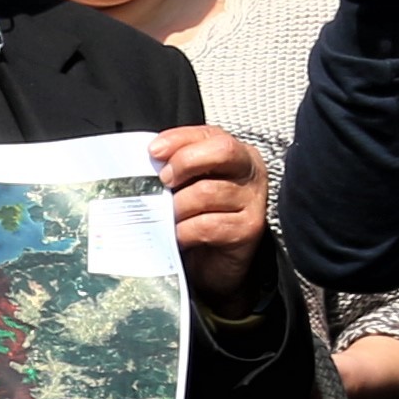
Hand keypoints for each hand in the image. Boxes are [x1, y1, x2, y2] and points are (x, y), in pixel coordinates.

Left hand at [148, 124, 268, 302]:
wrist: (214, 263)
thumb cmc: (199, 217)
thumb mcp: (186, 185)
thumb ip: (174, 167)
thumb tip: (145, 159)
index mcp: (234, 154)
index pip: (210, 135)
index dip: (179, 140)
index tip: (154, 152)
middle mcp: (249, 172)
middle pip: (221, 152)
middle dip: (184, 163)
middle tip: (163, 181)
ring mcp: (253, 200)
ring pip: (207, 191)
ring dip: (177, 206)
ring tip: (166, 217)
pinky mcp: (248, 229)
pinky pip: (207, 225)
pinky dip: (184, 231)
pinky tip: (177, 236)